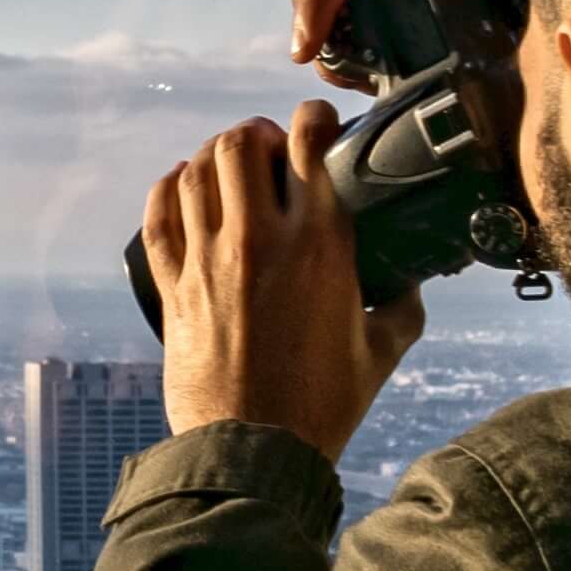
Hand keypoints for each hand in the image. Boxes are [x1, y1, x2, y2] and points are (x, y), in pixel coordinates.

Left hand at [144, 106, 427, 459]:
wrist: (255, 452)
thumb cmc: (323, 405)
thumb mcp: (382, 350)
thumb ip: (402, 304)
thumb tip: (412, 281)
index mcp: (318, 246)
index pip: (308, 145)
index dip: (313, 118)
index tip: (318, 123)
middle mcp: (258, 240)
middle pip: (241, 144)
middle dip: (257, 134)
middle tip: (269, 149)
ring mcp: (208, 261)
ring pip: (197, 171)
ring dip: (214, 155)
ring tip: (231, 164)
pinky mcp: (173, 286)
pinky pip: (159, 216)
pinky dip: (168, 189)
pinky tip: (181, 183)